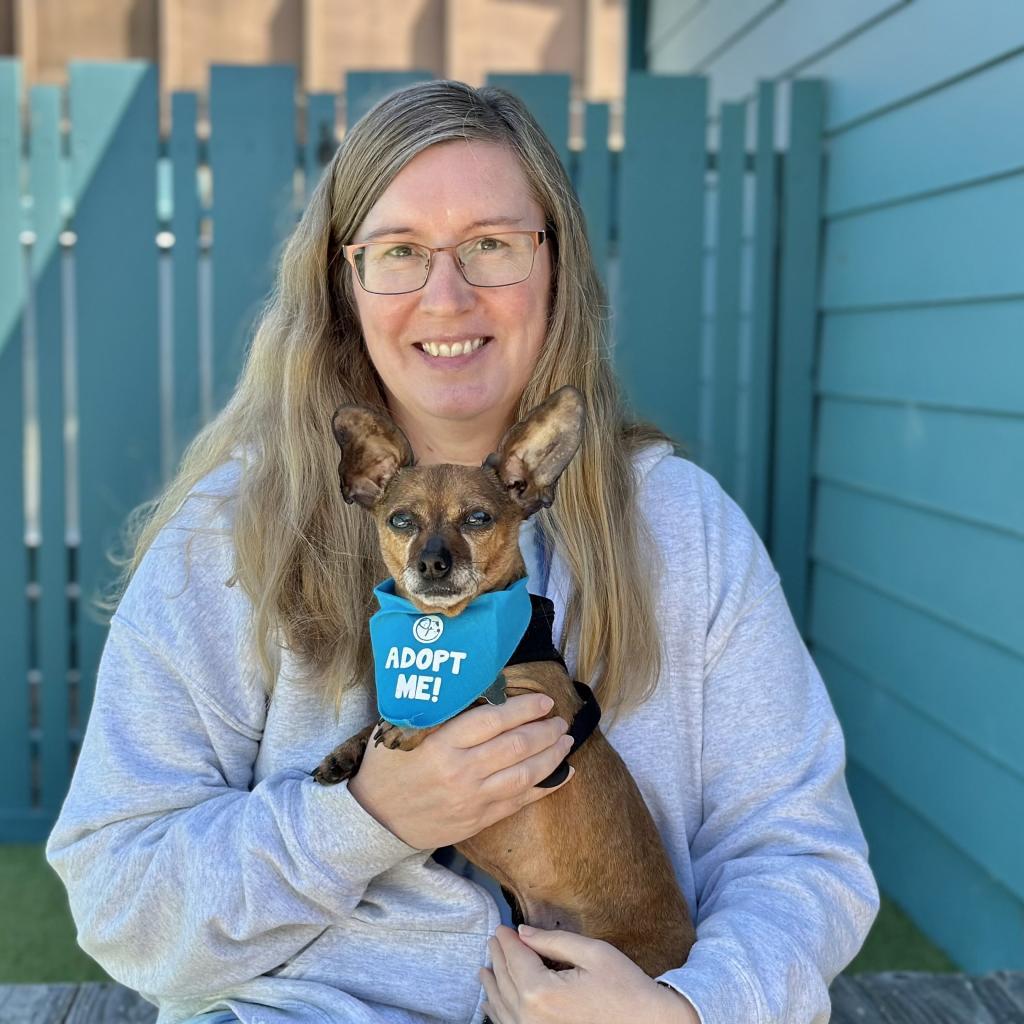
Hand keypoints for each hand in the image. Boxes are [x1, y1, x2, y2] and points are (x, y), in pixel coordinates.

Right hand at [347, 693, 573, 849]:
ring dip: (551, 755)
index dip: (524, 708)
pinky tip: (564, 774)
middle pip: (516, 746)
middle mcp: (460, 770)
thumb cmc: (388, 766)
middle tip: (560, 720)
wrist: (373, 819)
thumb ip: (439, 713)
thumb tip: (480, 690)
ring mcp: (471, 798)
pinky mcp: (477, 820)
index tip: (544, 702)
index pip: (493, 719)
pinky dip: (546, 786)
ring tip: (566, 741)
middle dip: (545, 730)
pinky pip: (519, 802)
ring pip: (524, 774)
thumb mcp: (403, 729)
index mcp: (441, 743)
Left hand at [480, 925, 699, 1022]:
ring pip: (502, 1006)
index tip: (502, 927)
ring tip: (485, 968)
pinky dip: (499, 1011)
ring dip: (493, 984)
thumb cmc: (625, 987)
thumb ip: (553, 941)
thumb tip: (523, 933)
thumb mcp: (592, 953)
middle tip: (494, 939)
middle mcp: (532, 1017)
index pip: (515, 958)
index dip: (507, 940)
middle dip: (498, 957)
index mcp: (542, 992)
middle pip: (506, 980)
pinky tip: (493, 1002)